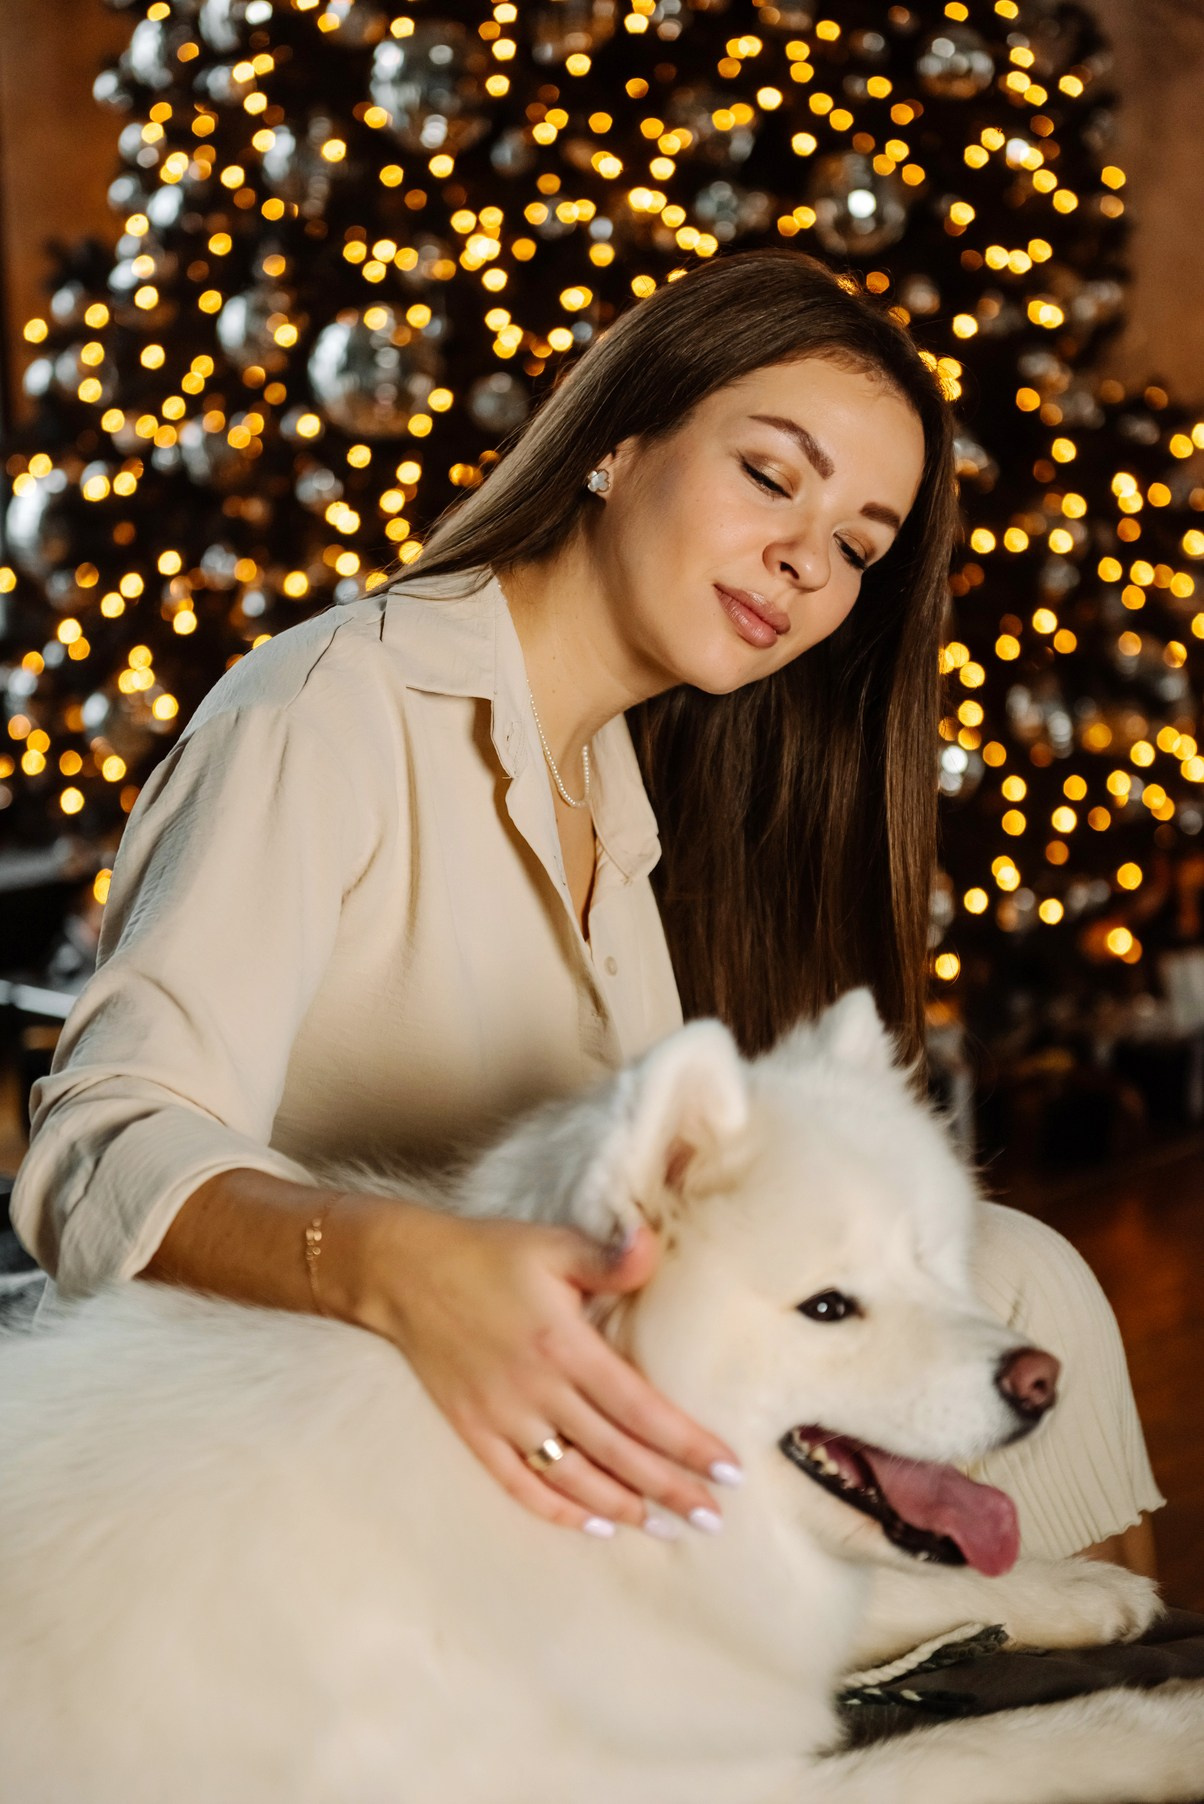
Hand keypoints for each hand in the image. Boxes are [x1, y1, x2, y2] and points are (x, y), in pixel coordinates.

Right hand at [338, 1198, 743, 1536]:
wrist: (403, 1273)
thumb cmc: (487, 1254)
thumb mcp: (551, 1245)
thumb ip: (607, 1258)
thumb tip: (651, 1245)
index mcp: (563, 1346)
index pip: (639, 1407)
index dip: (685, 1443)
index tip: (726, 1469)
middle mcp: (536, 1390)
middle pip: (616, 1453)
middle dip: (669, 1488)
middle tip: (712, 1517)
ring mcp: (501, 1417)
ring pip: (573, 1477)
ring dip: (622, 1506)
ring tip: (664, 1525)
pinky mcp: (473, 1430)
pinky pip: (519, 1483)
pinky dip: (558, 1510)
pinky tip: (593, 1525)